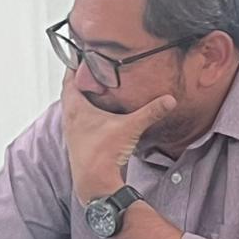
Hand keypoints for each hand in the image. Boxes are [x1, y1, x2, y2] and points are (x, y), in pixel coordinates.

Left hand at [61, 71, 175, 204]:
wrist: (95, 184)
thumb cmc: (103, 155)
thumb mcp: (130, 128)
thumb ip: (150, 112)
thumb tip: (169, 100)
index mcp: (76, 108)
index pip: (69, 79)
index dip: (74, 65)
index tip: (80, 53)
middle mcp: (70, 118)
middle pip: (70, 91)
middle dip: (79, 80)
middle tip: (90, 68)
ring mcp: (72, 131)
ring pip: (73, 107)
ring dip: (81, 97)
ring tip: (94, 88)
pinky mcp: (78, 143)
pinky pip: (78, 120)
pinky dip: (85, 112)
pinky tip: (97, 114)